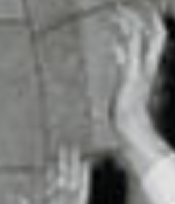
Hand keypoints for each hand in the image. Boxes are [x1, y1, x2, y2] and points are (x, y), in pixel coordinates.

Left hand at [19, 145, 92, 203]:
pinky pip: (84, 187)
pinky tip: (85, 164)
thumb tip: (20, 197)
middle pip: (64, 175)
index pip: (52, 181)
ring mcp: (72, 201)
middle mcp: (62, 199)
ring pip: (74, 177)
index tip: (51, 158)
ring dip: (74, 163)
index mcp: (50, 203)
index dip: (51, 170)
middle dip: (64, 161)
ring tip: (75, 149)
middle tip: (65, 146)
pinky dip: (84, 176)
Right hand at [111, 3, 169, 170]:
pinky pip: (127, 58)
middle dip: (137, 19)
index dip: (146, 16)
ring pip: (137, 44)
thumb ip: (132, 52)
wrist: (130, 126)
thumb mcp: (131, 75)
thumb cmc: (131, 106)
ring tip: (117, 22)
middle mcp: (147, 62)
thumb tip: (130, 31)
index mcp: (150, 59)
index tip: (129, 8)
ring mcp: (139, 69)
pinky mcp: (130, 79)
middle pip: (147, 33)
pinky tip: (114, 46)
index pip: (155, 30)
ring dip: (128, 31)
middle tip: (121, 12)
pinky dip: (121, 48)